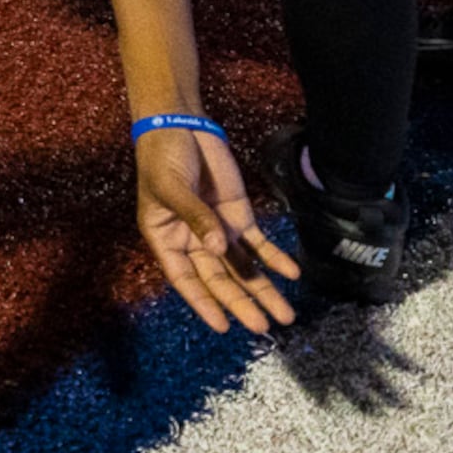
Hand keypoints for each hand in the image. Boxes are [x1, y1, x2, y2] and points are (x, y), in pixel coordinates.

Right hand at [134, 127, 297, 333]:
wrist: (181, 125)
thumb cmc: (161, 158)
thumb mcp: (171, 188)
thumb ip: (195, 217)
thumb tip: (217, 249)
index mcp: (167, 240)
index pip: (186, 280)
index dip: (203, 303)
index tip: (222, 326)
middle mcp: (195, 243)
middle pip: (220, 279)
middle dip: (242, 303)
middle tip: (263, 326)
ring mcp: (219, 230)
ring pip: (243, 267)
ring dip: (263, 289)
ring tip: (285, 314)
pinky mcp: (239, 216)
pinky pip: (259, 243)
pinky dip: (275, 258)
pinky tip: (291, 272)